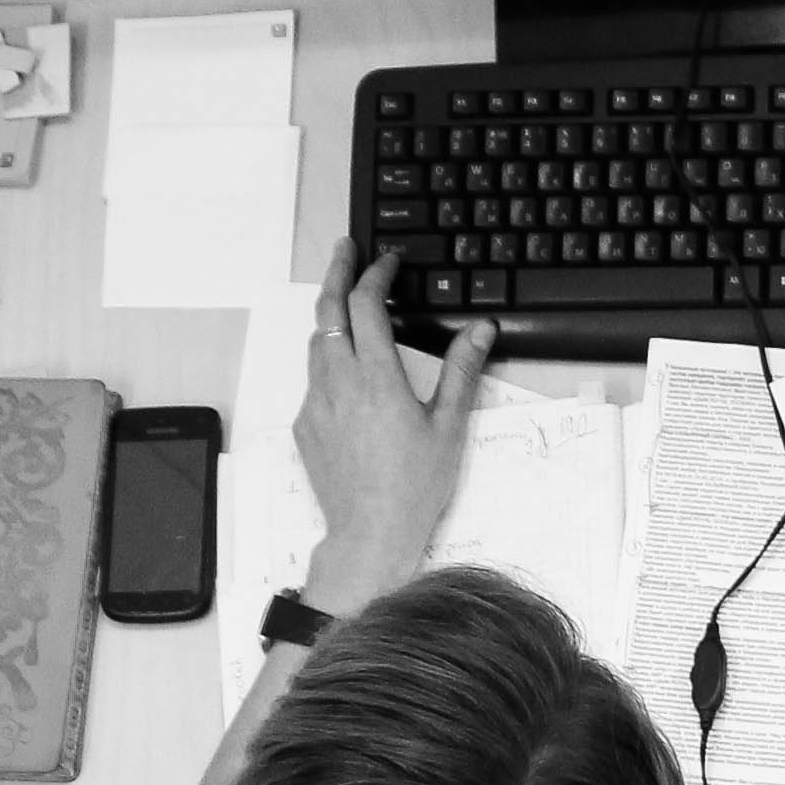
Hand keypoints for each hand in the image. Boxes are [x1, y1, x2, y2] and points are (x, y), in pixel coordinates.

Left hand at [294, 240, 493, 612]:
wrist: (369, 534)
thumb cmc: (414, 487)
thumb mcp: (448, 426)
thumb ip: (463, 371)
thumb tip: (480, 330)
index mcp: (377, 378)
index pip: (365, 304)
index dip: (375, 274)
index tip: (387, 262)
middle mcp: (338, 382)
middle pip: (327, 310)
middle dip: (336, 273)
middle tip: (345, 250)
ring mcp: (315, 403)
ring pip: (316, 344)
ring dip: (331, 319)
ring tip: (349, 310)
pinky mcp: (304, 426)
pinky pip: (314, 382)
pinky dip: (329, 365)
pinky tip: (351, 381)